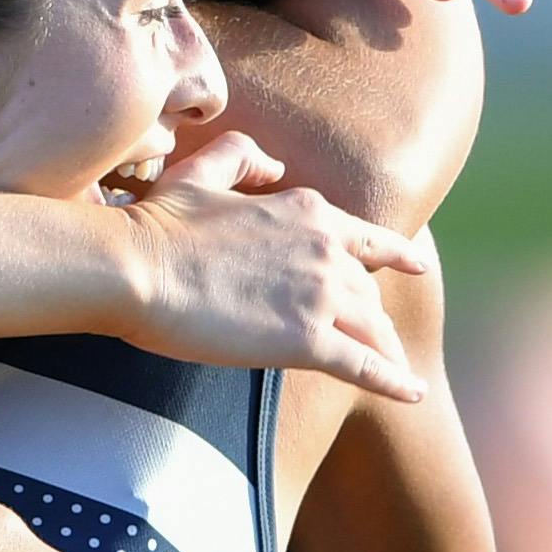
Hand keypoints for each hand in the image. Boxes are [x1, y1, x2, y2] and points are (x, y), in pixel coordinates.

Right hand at [117, 139, 431, 398]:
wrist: (135, 268)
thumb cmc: (156, 223)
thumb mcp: (200, 171)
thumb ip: (242, 157)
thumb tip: (275, 164)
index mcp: (307, 212)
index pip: (366, 237)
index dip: (396, 254)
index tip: (416, 264)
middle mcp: (326, 251)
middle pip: (368, 289)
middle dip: (376, 313)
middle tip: (377, 337)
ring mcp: (321, 297)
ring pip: (374, 328)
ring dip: (387, 349)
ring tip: (395, 369)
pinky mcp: (307, 342)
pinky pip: (366, 366)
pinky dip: (394, 381)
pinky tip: (411, 393)